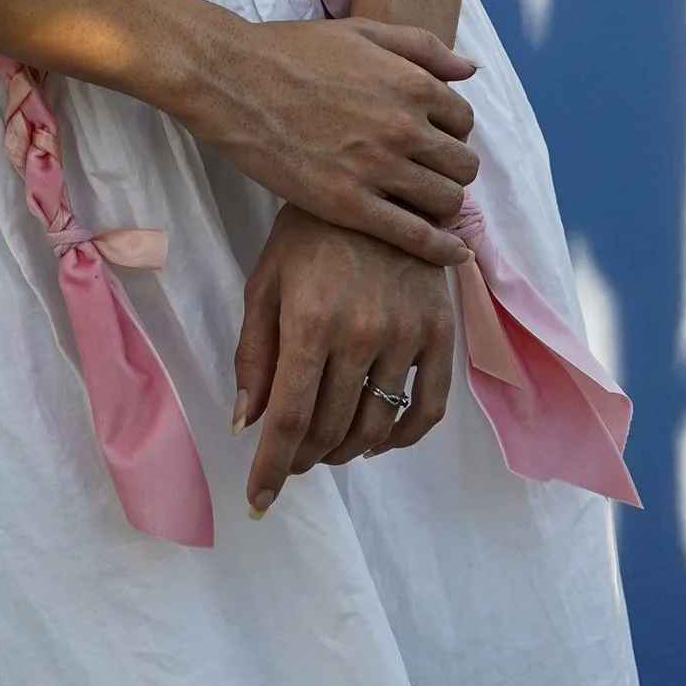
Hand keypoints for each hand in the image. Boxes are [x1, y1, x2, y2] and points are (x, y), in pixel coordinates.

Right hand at [180, 12, 477, 264]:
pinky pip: (415, 237)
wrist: (233, 80)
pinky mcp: (349, 205)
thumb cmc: (293, 51)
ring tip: (422, 203)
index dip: (451, 131)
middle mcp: (404, 127)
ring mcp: (377, 168)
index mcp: (411, 82)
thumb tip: (470, 69)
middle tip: (426, 173)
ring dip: (444, 204)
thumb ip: (422, 47)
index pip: (463, 120)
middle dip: (451, 169)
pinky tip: (453, 256)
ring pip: (446, 201)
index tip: (432, 140)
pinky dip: (442, 250)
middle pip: (462, 164)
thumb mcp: (363, 31)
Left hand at [235, 207, 456, 515]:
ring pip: (377, 425)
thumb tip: (245, 423)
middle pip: (331, 429)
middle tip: (290, 461)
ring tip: (327, 449)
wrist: (379, 181)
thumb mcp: (266, 281)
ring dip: (347, 451)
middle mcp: (362, 334)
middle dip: (304, 459)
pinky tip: (378, 438)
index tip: (258, 504)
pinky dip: (403, 437)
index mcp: (310, 321)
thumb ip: (255, 354)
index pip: (289, 419)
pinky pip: (427, 406)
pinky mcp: (440, 331)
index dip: (271, 469)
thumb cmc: (308, 230)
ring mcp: (407, 335)